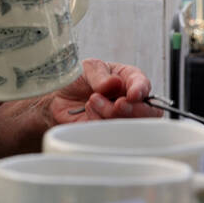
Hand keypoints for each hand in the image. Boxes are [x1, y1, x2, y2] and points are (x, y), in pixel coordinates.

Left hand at [46, 59, 161, 123]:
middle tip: (115, 103)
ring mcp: (121, 117)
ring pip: (129, 124)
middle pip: (146, 112)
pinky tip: (88, 112)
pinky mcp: (109, 131)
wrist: (56, 97)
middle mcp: (129, 100)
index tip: (133, 95)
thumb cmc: (75, 79)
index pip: (143, 85)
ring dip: (110, 114)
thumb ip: (100, 75)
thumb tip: (114, 83)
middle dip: (130, 109)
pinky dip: (99, 123)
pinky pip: (112, 133)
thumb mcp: (86, 69)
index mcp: (128, 79)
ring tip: (91, 102)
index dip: (141, 91)